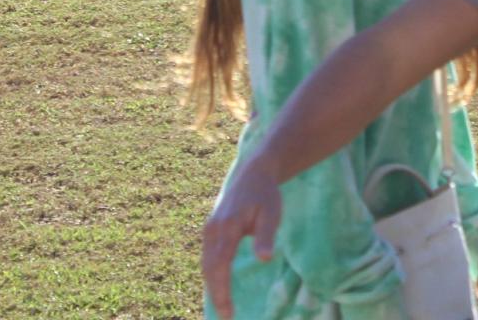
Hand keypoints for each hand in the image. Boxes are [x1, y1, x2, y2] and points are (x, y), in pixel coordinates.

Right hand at [201, 154, 282, 319]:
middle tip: (225, 316)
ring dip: (211, 285)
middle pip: (208, 269)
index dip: (221, 291)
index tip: (227, 312)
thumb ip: (266, 235)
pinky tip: (219, 284)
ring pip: (205, 263)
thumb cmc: (266, 193)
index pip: (219, 266)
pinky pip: (208, 255)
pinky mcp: (211, 228)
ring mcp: (209, 229)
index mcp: (226, 227)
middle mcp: (212, 230)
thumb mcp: (272, 213)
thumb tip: (264, 259)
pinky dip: (211, 273)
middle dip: (215, 294)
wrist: (253, 172)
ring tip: (222, 306)